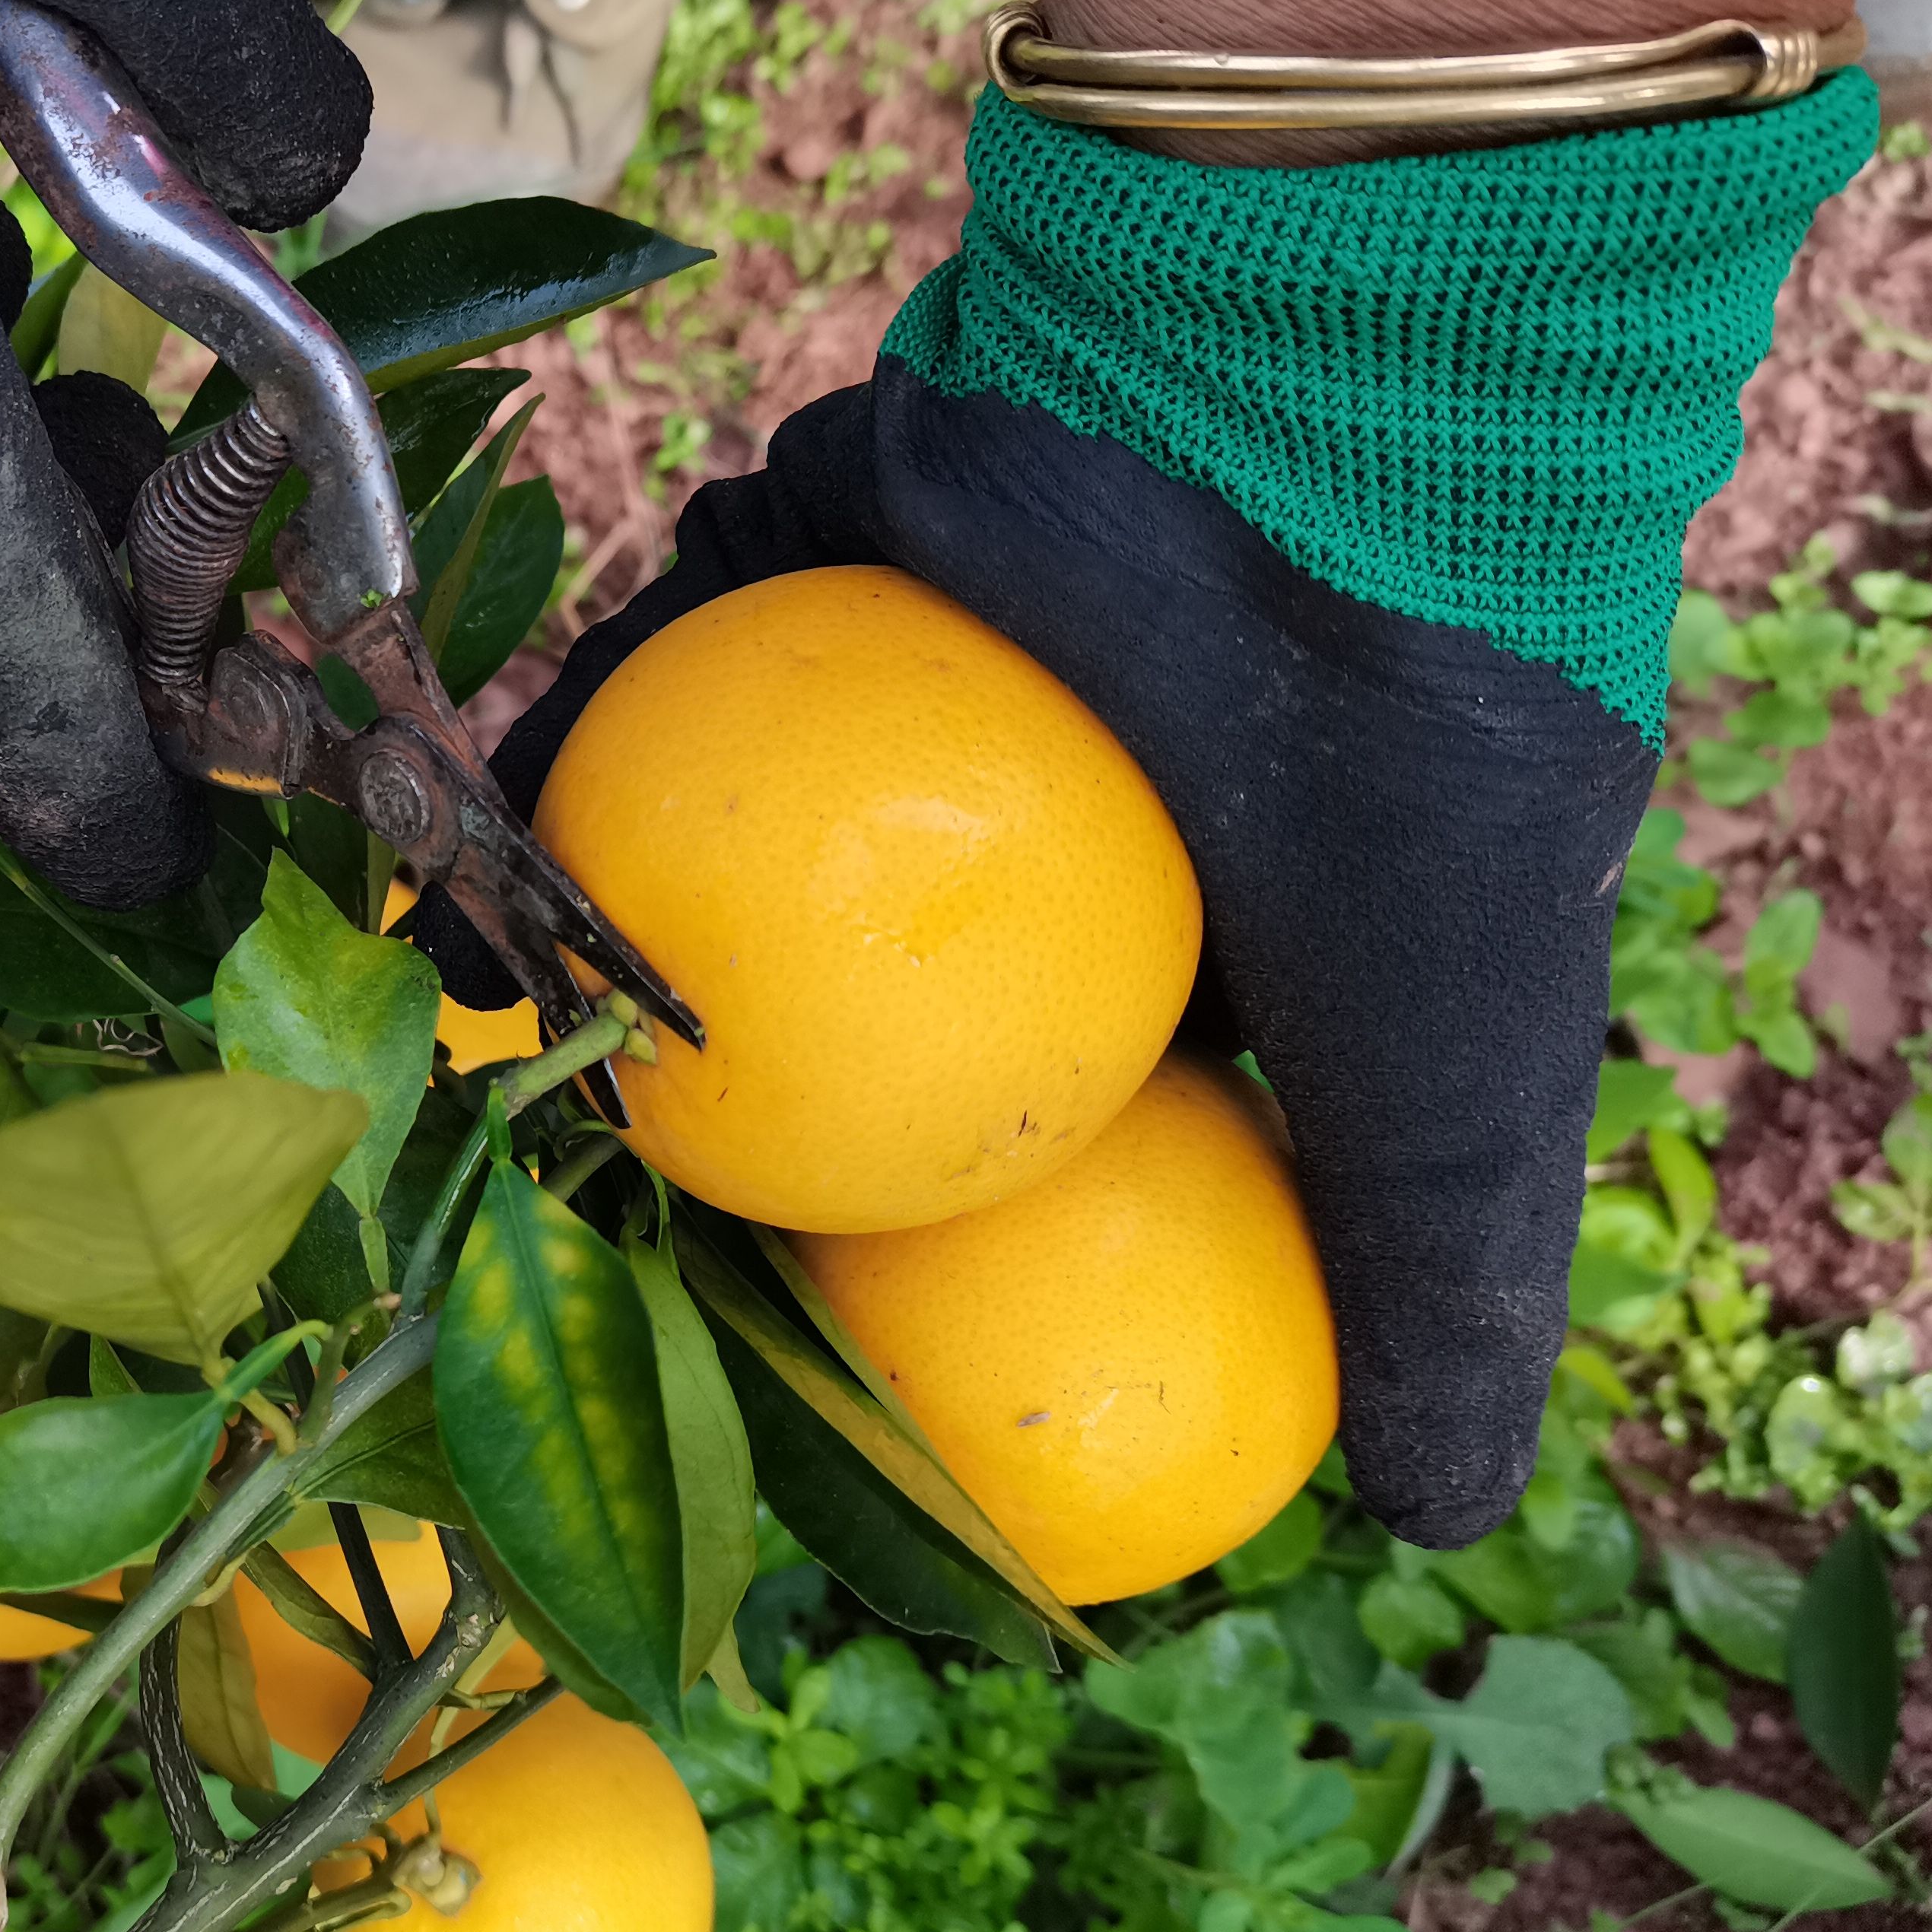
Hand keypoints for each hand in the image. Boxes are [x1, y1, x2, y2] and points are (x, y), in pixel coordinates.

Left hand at [418, 368, 1659, 1546]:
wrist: (1339, 409)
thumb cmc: (1411, 759)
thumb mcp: (1444, 1071)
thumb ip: (1432, 1277)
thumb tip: (1439, 1521)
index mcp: (1176, 928)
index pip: (1000, 1117)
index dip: (890, 1218)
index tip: (778, 1313)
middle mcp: (1032, 804)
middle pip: (833, 982)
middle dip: (709, 1081)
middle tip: (585, 1193)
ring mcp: (917, 661)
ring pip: (725, 828)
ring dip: (612, 926)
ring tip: (494, 1041)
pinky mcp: (825, 538)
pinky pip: (662, 660)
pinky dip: (585, 751)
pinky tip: (487, 858)